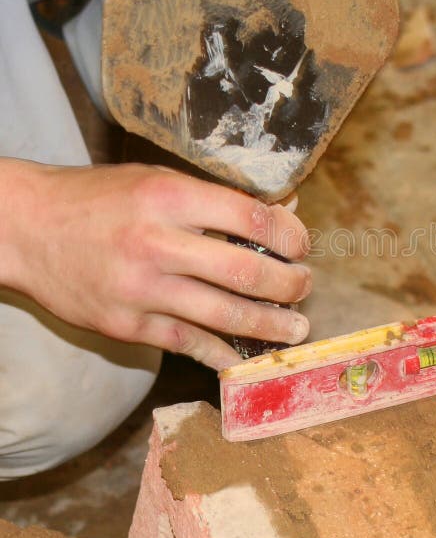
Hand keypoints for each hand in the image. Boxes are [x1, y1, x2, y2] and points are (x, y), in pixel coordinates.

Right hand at [4, 162, 310, 369]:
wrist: (27, 228)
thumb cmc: (99, 198)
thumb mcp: (160, 180)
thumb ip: (220, 198)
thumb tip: (285, 208)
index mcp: (169, 196)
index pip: (250, 217)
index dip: (289, 234)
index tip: (300, 245)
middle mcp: (157, 243)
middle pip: (245, 271)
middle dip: (289, 284)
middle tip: (305, 288)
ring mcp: (141, 289)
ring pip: (224, 315)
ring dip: (270, 326)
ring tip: (296, 330)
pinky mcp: (126, 325)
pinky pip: (188, 343)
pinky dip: (223, 353)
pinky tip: (247, 357)